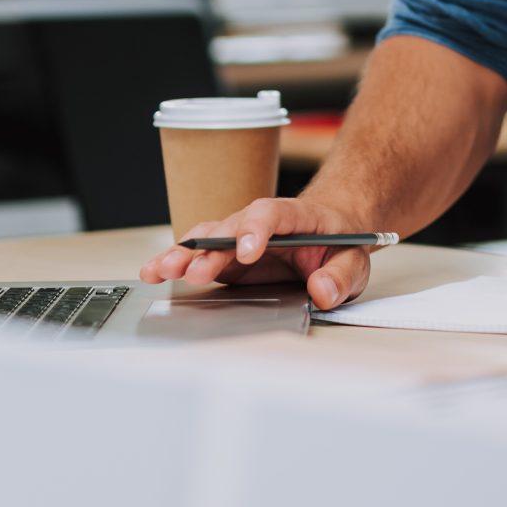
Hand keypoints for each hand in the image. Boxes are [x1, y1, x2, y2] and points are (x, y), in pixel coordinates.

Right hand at [139, 195, 377, 311]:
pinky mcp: (226, 256)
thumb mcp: (354, 260)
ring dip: (183, 254)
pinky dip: (175, 261)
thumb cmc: (340, 243)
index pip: (272, 213)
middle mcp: (259, 222)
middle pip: (230, 227)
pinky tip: (152, 272)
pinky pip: (198, 253)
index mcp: (295, 215)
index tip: (247, 251)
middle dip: (210, 249)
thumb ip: (341, 275)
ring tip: (160, 270)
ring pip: (207, 238)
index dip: (257, 229)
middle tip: (193, 271)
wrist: (331, 231)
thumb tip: (322, 292)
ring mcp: (239, 237)